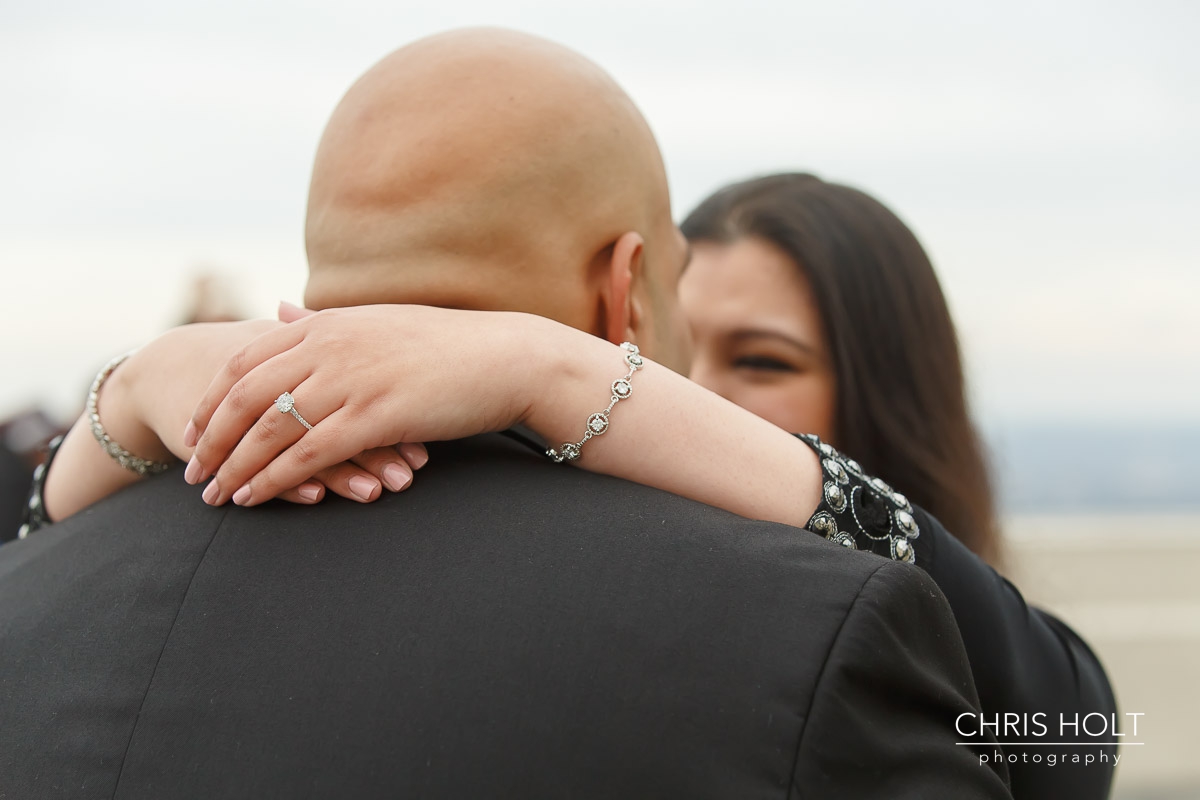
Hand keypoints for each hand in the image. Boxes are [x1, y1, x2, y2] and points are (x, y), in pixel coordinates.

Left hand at [184, 305, 546, 505]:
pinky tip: (255, 497)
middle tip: (193, 471)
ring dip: (235, 464)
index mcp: (327, 322)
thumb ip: (321, 321)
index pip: (247, 358)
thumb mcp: (376, 321)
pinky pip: (309, 452)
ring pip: (271, 426)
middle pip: (247, 394)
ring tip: (215, 495)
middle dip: (212, 436)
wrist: (506, 358)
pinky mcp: (376, 415)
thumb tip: (278, 309)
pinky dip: (273, 478)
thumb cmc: (447, 345)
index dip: (212, 397)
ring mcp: (352, 379)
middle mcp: (330, 345)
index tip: (194, 427)